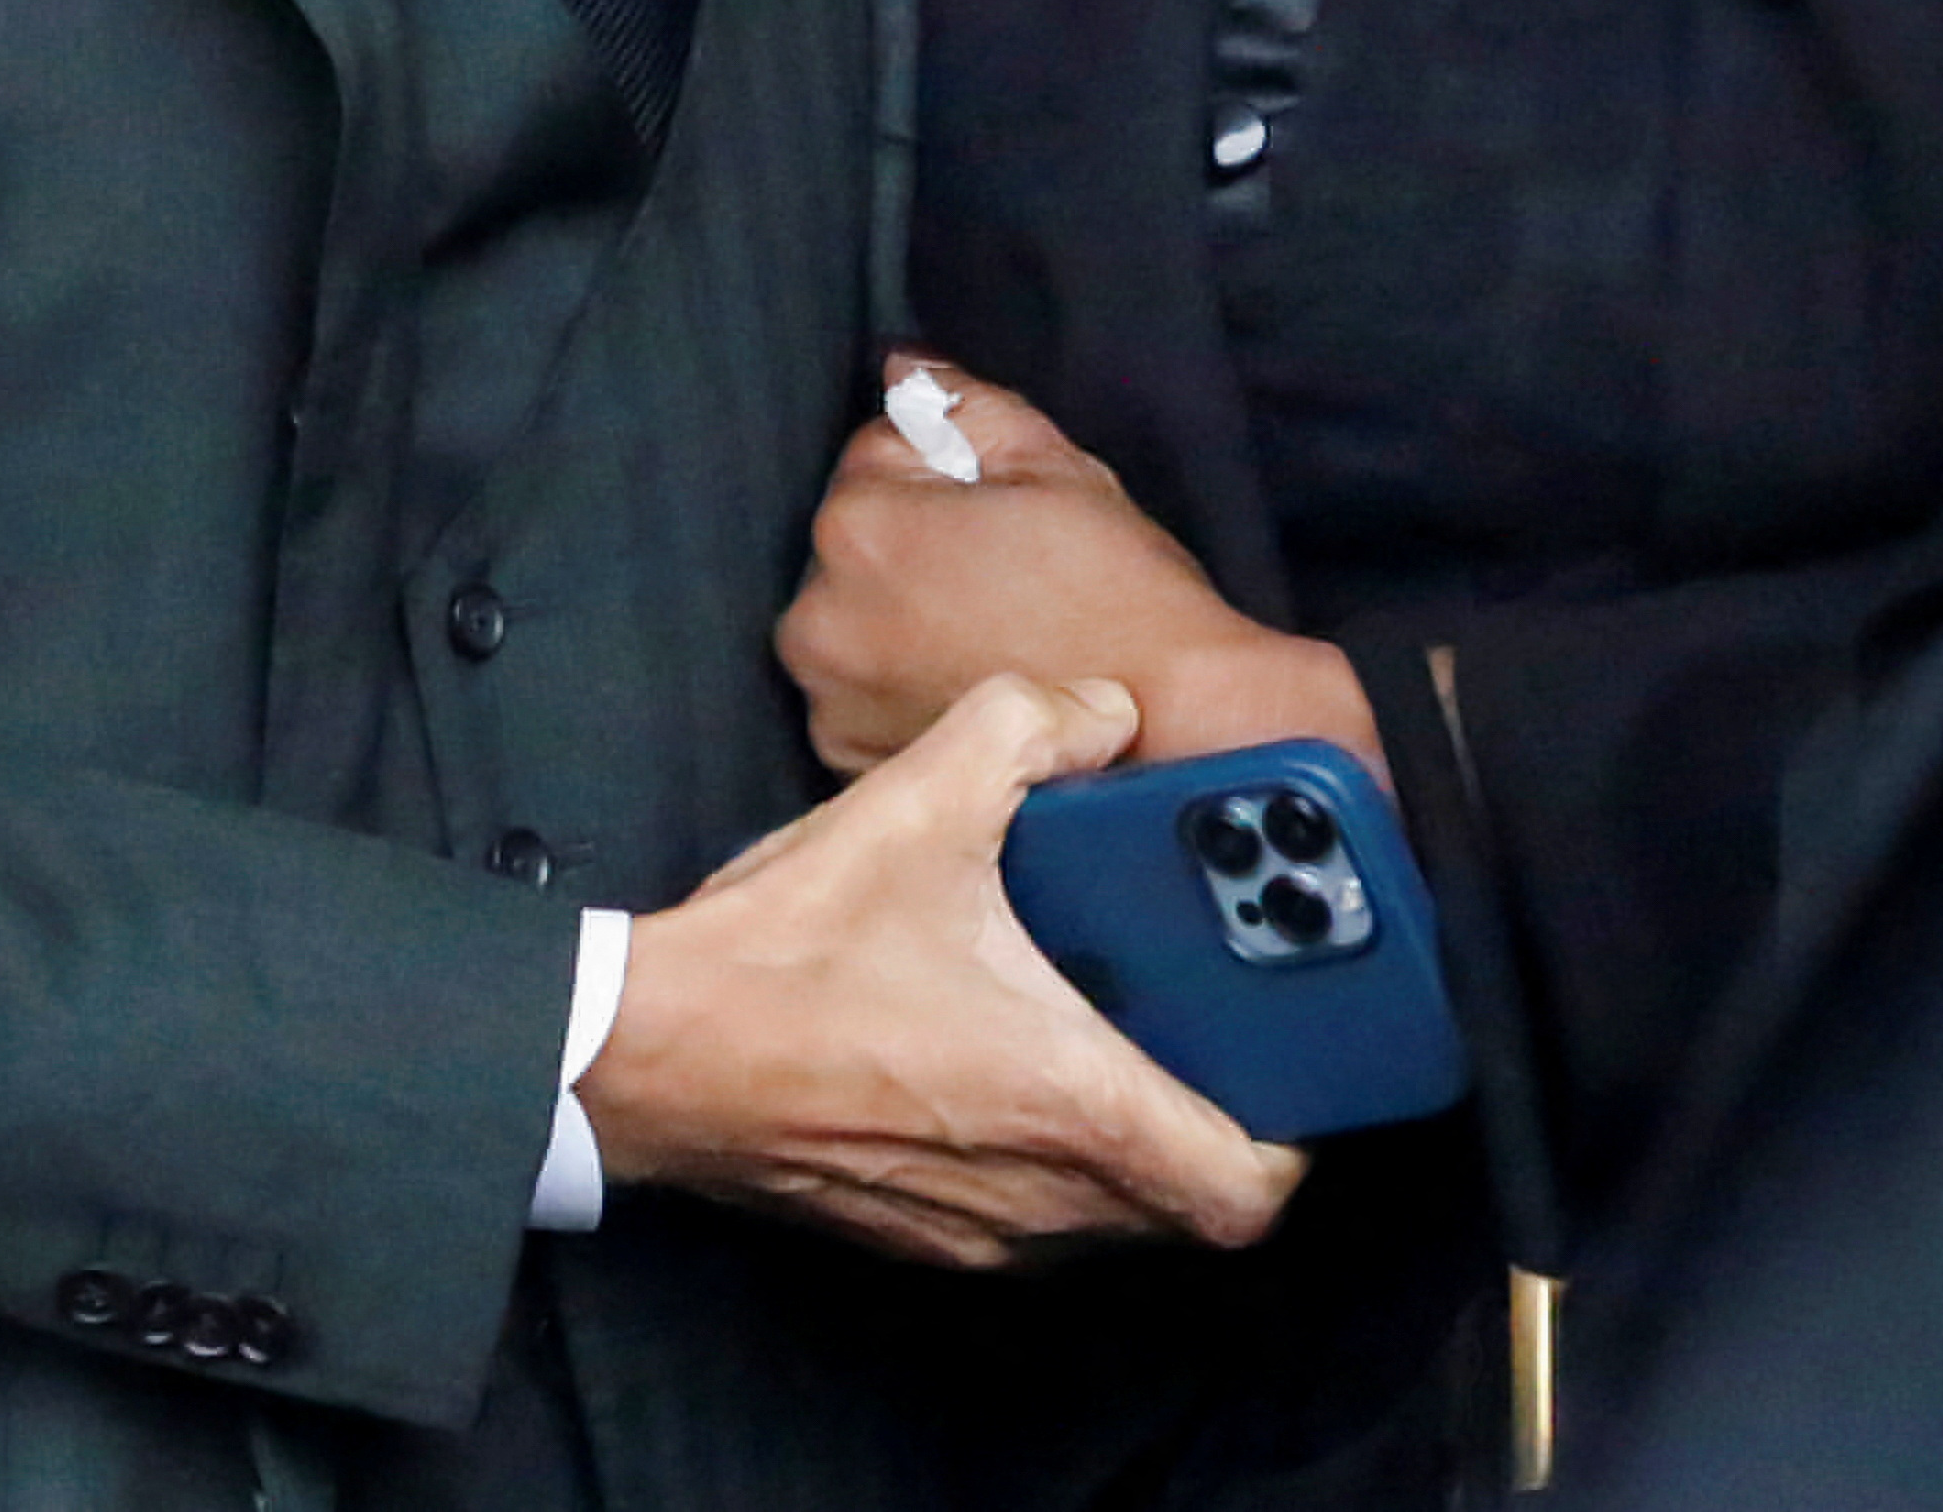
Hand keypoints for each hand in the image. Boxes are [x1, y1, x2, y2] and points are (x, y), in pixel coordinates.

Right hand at [584, 671, 1305, 1265]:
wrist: (644, 1053)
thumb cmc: (784, 954)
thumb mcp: (922, 798)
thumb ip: (1039, 724)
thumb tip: (1107, 711)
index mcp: (1069, 1105)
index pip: (1245, 1192)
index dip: (1298, 1135)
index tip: (1297, 1061)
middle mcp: (1038, 1195)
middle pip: (1190, 1197)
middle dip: (1219, 1109)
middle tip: (1218, 1017)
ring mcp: (975, 1226)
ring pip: (1112, 1210)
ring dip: (1133, 1128)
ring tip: (1127, 1019)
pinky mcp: (917, 1230)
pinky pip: (1032, 1208)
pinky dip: (1052, 1147)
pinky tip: (1022, 1045)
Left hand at [775, 358, 1380, 781]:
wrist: (1172, 732)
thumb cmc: (1121, 596)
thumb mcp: (1057, 467)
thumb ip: (967, 406)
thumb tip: (906, 367)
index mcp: (861, 527)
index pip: (877, 452)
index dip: (948, 468)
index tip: (1005, 510)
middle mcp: (819, 619)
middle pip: (855, 539)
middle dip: (913, 540)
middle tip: (1005, 572)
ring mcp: (831, 701)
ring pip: (854, 615)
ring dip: (899, 611)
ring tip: (993, 630)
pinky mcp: (852, 761)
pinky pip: (860, 690)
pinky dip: (900, 682)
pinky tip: (972, 679)